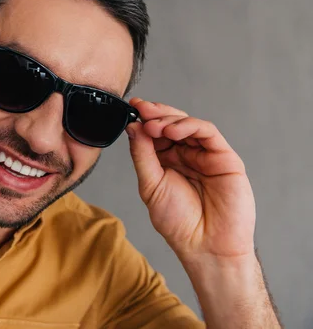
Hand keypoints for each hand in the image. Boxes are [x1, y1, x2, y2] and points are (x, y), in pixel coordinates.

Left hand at [125, 99, 255, 261]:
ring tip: (154, 125)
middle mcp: (186, 155)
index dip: (144, 119)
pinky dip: (189, 126)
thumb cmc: (178, 222)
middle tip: (141, 109)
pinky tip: (172, 131)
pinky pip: (207, 132)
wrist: (206, 246)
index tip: (130, 108)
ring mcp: (205, 154)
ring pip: (188, 124)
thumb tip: (132, 127)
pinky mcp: (224, 157)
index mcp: (166, 161)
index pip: (155, 133)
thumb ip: (142, 155)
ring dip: (169, 119)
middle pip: (171, 123)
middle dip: (155, 114)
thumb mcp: (150, 185)